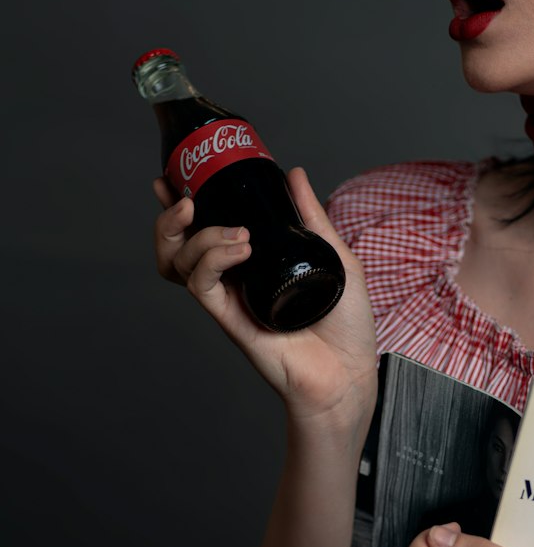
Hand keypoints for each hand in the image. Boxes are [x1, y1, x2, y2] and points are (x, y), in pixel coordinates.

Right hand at [152, 166, 376, 420]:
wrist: (350, 372)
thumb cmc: (346, 324)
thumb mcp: (336, 256)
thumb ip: (312, 217)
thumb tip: (294, 174)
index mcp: (254, 262)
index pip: (204, 230)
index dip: (180, 206)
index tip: (171, 181)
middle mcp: (235, 280)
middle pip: (178, 248)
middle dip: (170, 220)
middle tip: (185, 200)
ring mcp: (230, 299)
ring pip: (182, 265)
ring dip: (198, 238)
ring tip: (236, 232)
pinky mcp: (231, 319)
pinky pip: (202, 286)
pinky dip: (213, 260)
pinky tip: (241, 249)